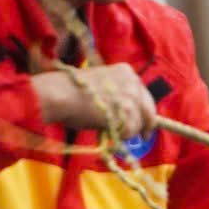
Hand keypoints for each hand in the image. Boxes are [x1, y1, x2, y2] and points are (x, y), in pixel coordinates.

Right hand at [32, 64, 157, 138]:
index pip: (143, 94)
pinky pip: (131, 130)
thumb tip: (124, 114)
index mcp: (126, 72)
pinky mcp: (127, 111)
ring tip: (115, 135)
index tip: (141, 120)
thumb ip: (116, 95)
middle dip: (146, 124)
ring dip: (129, 131)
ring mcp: (131, 96)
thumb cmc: (71, 90)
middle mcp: (133, 81)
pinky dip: (122, 136)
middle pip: (149, 108)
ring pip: (141, 122)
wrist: (60, 93)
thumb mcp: (100, 85)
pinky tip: (110, 134)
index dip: (142, 109)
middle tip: (144, 136)